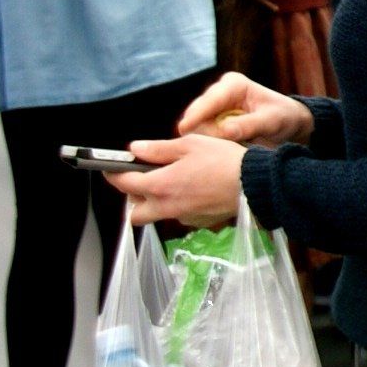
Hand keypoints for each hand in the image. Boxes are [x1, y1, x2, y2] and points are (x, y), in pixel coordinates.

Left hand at [111, 133, 245, 227]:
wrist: (255, 183)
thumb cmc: (224, 161)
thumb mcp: (190, 144)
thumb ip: (158, 149)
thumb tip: (135, 149)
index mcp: (160, 185)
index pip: (124, 184)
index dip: (113, 174)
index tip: (111, 168)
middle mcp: (167, 206)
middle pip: (134, 213)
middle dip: (132, 198)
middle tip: (143, 180)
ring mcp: (183, 216)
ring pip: (156, 215)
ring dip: (155, 202)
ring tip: (171, 183)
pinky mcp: (199, 221)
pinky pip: (179, 215)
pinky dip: (178, 204)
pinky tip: (193, 190)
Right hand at [177, 70, 311, 146]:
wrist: (289, 123)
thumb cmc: (284, 117)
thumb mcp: (272, 121)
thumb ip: (250, 125)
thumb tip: (225, 130)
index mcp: (234, 84)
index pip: (209, 100)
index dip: (196, 115)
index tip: (184, 129)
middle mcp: (218, 91)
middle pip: (196, 113)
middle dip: (202, 130)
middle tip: (220, 147)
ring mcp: (212, 106)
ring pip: (195, 124)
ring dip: (205, 138)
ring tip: (226, 147)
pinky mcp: (211, 119)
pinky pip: (200, 132)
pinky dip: (207, 141)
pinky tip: (220, 149)